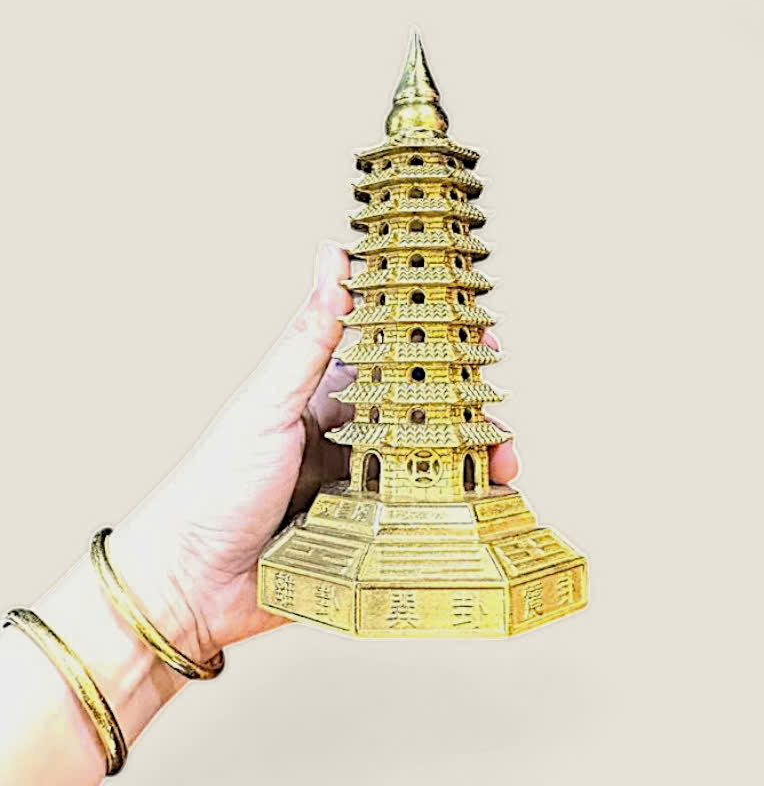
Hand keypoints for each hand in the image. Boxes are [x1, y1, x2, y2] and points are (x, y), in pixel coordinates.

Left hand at [111, 244, 519, 661]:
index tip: (477, 341)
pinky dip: (452, 514)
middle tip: (496, 422)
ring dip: (468, 467)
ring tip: (499, 468)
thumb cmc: (216, 483)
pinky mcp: (367, 538)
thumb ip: (308, 339)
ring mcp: (361, 492)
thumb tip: (333, 256)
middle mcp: (351, 443)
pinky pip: (419, 521)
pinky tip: (479, 511)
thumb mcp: (268, 404)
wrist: (189, 581)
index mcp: (329, 403)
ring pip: (429, 471)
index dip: (437, 351)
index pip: (394, 365)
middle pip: (423, 422)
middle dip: (466, 417)